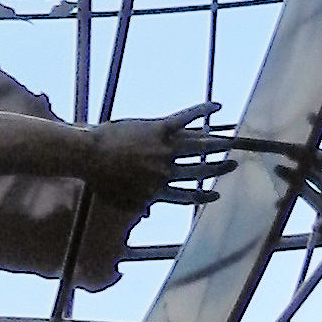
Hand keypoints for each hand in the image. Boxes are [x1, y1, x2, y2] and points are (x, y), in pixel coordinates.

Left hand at [86, 105, 225, 205]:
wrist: (89, 155)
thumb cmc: (100, 180)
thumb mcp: (120, 200)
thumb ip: (138, 206)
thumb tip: (148, 215)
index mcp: (158, 190)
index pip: (188, 195)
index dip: (204, 195)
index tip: (216, 193)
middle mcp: (166, 171)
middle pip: (199, 170)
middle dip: (218, 168)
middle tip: (233, 164)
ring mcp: (164, 148)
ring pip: (199, 146)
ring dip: (217, 143)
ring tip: (232, 141)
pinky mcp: (159, 128)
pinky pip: (187, 118)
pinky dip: (203, 111)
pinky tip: (217, 106)